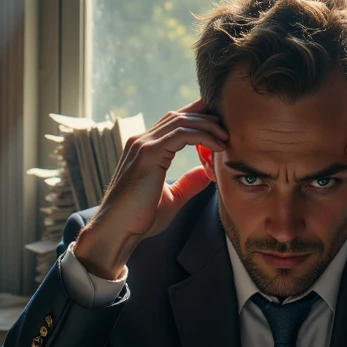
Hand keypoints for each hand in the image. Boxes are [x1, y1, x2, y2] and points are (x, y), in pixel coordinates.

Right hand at [72, 100, 227, 278]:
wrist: (117, 230)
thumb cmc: (139, 219)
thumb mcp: (171, 197)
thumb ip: (188, 183)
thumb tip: (206, 172)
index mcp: (144, 148)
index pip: (173, 122)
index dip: (198, 119)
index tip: (221, 128)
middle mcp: (141, 140)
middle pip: (178, 116)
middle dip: (206, 118)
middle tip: (228, 129)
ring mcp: (143, 144)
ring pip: (181, 121)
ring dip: (208, 126)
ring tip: (226, 137)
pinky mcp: (148, 153)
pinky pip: (181, 134)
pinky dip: (202, 136)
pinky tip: (217, 145)